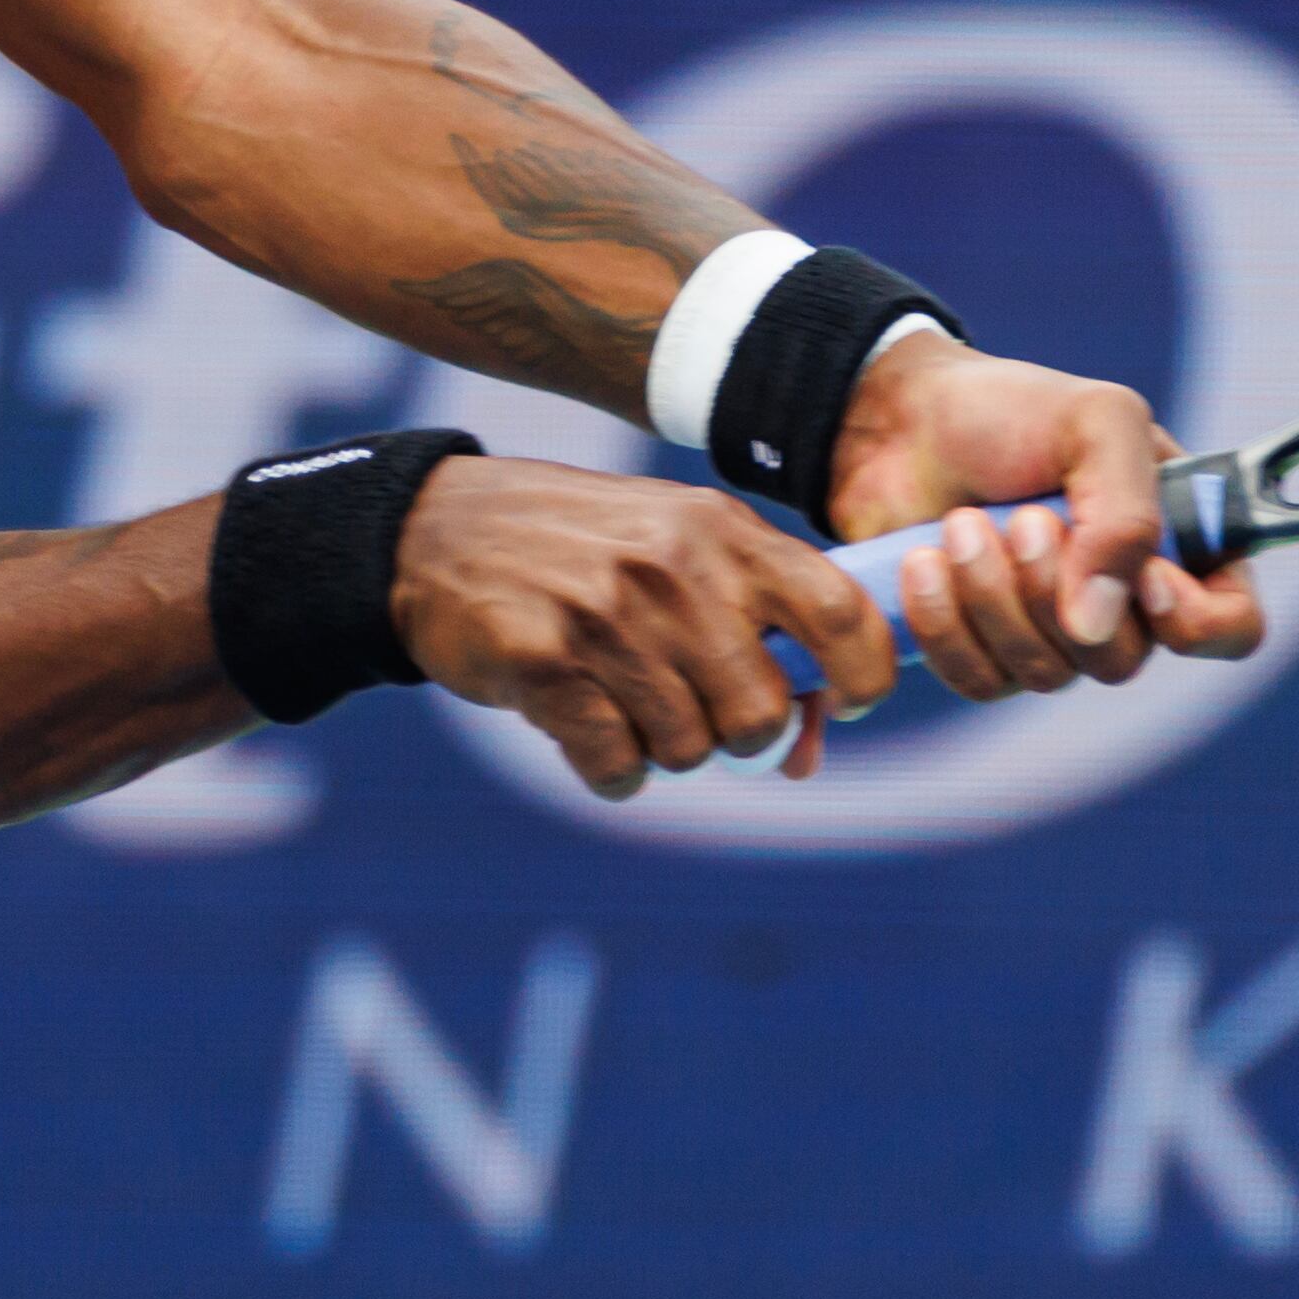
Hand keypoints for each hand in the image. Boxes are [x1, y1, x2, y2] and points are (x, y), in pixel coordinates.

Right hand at [391, 457, 903, 797]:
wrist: (434, 529)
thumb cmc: (581, 550)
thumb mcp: (675, 551)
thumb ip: (752, 631)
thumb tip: (806, 756)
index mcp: (721, 531)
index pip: (839, 611)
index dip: (864, 673)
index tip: (848, 701)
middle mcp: (673, 569)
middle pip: (761, 713)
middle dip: (738, 736)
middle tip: (697, 711)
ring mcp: (607, 617)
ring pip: (689, 750)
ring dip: (665, 750)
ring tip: (626, 703)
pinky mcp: (544, 664)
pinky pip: (618, 768)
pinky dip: (612, 770)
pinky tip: (587, 727)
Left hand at [821, 333, 1270, 694]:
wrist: (901, 418)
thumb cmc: (1011, 410)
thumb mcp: (1096, 422)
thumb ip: (1125, 515)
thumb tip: (1094, 626)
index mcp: (1177, 543)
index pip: (1231, 627)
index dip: (1197, 623)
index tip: (1145, 578)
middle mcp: (1124, 602)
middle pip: (1121, 661)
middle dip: (1054, 589)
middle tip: (1020, 520)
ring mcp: (1053, 633)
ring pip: (1046, 674)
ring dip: (993, 598)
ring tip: (960, 524)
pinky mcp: (984, 649)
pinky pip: (980, 681)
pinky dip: (946, 624)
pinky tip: (922, 563)